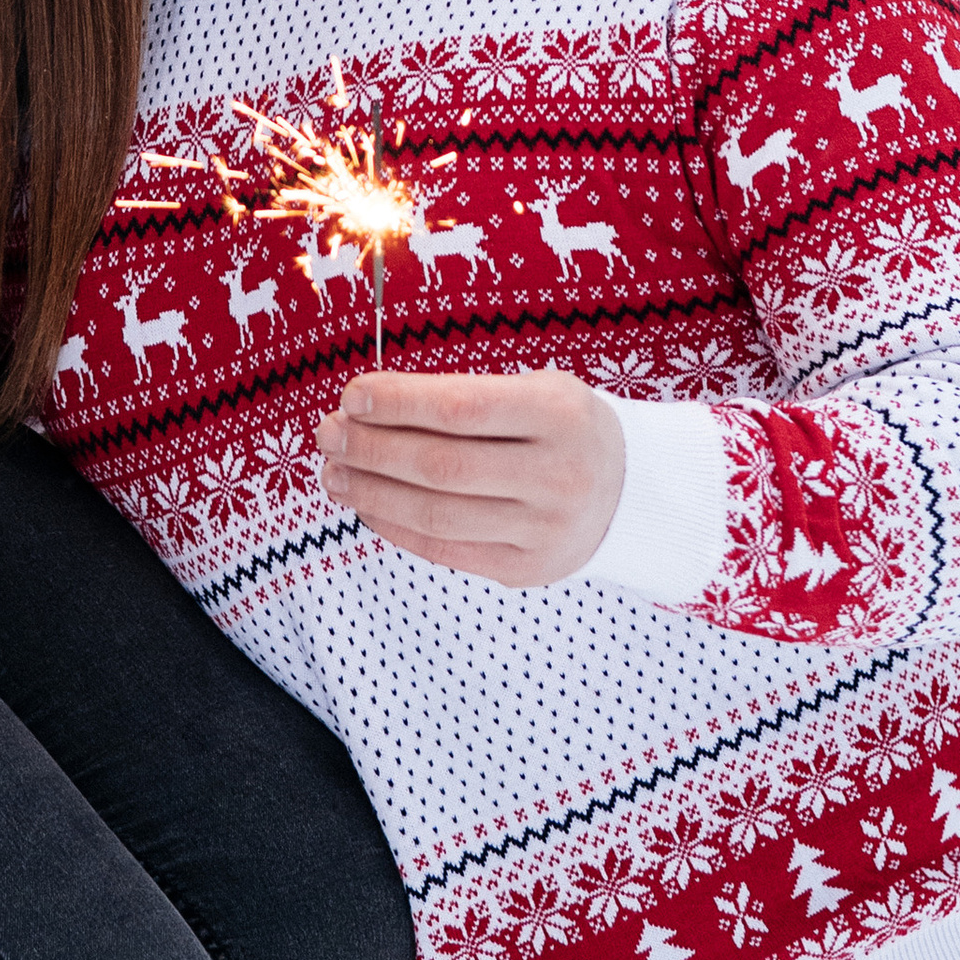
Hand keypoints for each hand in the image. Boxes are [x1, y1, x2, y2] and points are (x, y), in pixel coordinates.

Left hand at [320, 365, 625, 586]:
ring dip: (371, 491)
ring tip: (334, 471)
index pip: (462, 407)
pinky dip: (395, 526)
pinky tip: (366, 503)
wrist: (631, 493)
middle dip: (371, 449)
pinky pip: (445, 549)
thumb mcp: (537, 390)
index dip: (399, 403)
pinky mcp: (526, 569)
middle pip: (442, 466)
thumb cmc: (563, 428)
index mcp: (560, 414)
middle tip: (329, 433)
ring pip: (436, 513)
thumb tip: (368, 408)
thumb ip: (464, 398)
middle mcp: (557, 475)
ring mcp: (544, 529)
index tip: (352, 395)